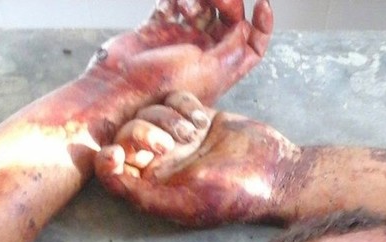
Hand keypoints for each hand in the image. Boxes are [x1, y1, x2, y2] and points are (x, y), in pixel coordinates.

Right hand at [83, 0, 272, 113]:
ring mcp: (182, 38)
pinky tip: (178, 2)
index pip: (253, 46)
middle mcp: (205, 53)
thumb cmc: (164, 88)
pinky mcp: (160, 25)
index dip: (262, 26)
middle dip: (231, 3)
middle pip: (230, 18)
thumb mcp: (209, 71)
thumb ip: (232, 49)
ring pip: (205, 4)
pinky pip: (175, 1)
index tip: (263, 5)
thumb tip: (247, 27)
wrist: (121, 88)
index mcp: (222, 69)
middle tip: (222, 1)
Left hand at [95, 92, 299, 225]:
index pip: (113, 168)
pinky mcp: (197, 117)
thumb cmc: (233, 195)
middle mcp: (163, 163)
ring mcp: (180, 138)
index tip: (121, 153)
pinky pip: (175, 97)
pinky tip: (204, 120)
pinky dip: (186, 104)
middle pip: (128, 133)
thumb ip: (139, 194)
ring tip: (195, 133)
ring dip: (169, 116)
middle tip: (171, 142)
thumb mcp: (183, 203)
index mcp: (154, 188)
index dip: (110, 156)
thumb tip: (105, 171)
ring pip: (150, 111)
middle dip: (143, 131)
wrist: (278, 172)